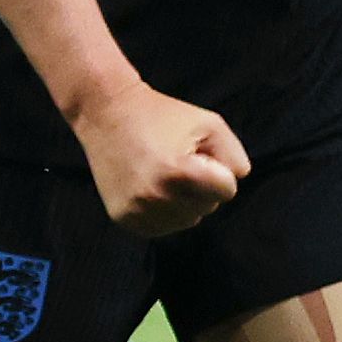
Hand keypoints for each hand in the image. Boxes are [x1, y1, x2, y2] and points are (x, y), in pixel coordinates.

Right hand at [75, 82, 248, 237]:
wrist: (107, 114)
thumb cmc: (163, 115)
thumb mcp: (211, 124)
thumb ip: (234, 157)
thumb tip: (234, 184)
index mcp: (179, 173)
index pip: (227, 191)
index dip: (219, 170)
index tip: (199, 154)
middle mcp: (156, 197)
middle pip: (208, 208)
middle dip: (202, 187)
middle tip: (178, 161)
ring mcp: (137, 211)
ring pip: (187, 221)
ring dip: (185, 202)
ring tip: (165, 174)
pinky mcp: (123, 218)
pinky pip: (162, 227)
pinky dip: (165, 212)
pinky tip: (153, 188)